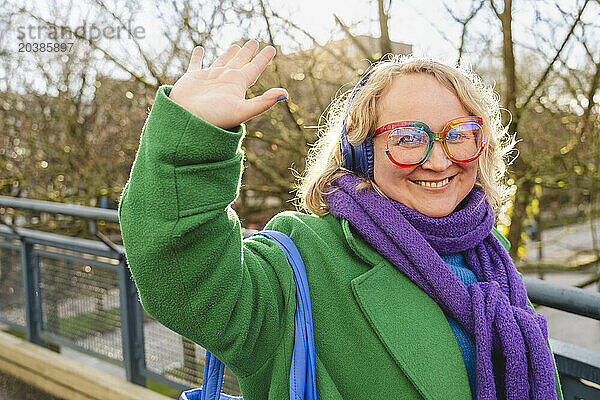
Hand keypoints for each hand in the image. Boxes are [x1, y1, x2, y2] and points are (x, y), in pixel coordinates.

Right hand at [168, 40, 287, 129]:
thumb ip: (263, 103)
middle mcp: (225, 80)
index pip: (254, 68)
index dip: (263, 58)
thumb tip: (285, 94)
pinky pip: (195, 64)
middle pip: (240, 62)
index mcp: (237, 85)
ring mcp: (208, 79)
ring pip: (221, 62)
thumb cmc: (214, 118)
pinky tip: (199, 49)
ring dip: (228, 54)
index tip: (272, 48)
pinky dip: (197, 56)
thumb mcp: (241, 110)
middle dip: (248, 52)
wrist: (187, 122)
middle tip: (255, 41)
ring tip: (235, 46)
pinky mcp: (192, 79)